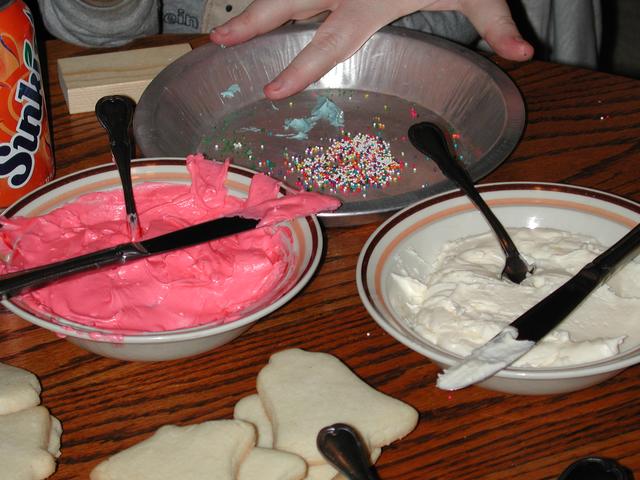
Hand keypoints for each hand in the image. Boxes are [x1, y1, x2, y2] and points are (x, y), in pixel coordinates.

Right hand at [210, 0, 533, 99]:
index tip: (272, 89)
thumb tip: (525, 55)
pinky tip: (264, 3)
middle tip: (221, 42)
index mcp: (369, 1)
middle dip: (250, 24)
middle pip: (284, 5)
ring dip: (255, 3)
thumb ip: (496, 23)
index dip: (298, 69)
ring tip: (229, 24)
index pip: (326, 44)